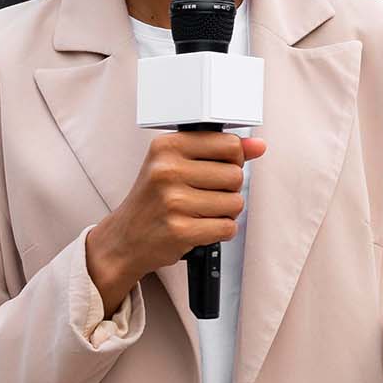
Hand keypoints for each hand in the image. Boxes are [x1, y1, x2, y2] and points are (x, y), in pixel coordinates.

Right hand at [86, 132, 266, 312]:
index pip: (230, 144)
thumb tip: (258, 146)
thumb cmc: (154, 199)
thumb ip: (220, 151)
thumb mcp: (178, 164)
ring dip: (225, 212)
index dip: (233, 159)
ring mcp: (172, 201)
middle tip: (204, 195)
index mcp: (167, 147)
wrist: (124, 239)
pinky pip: (228, 228)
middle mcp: (167, 171)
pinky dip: (221, 231)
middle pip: (235, 175)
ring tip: (200, 212)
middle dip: (228, 189)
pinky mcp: (179, 230)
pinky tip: (201, 228)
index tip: (219, 167)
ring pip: (235, 203)